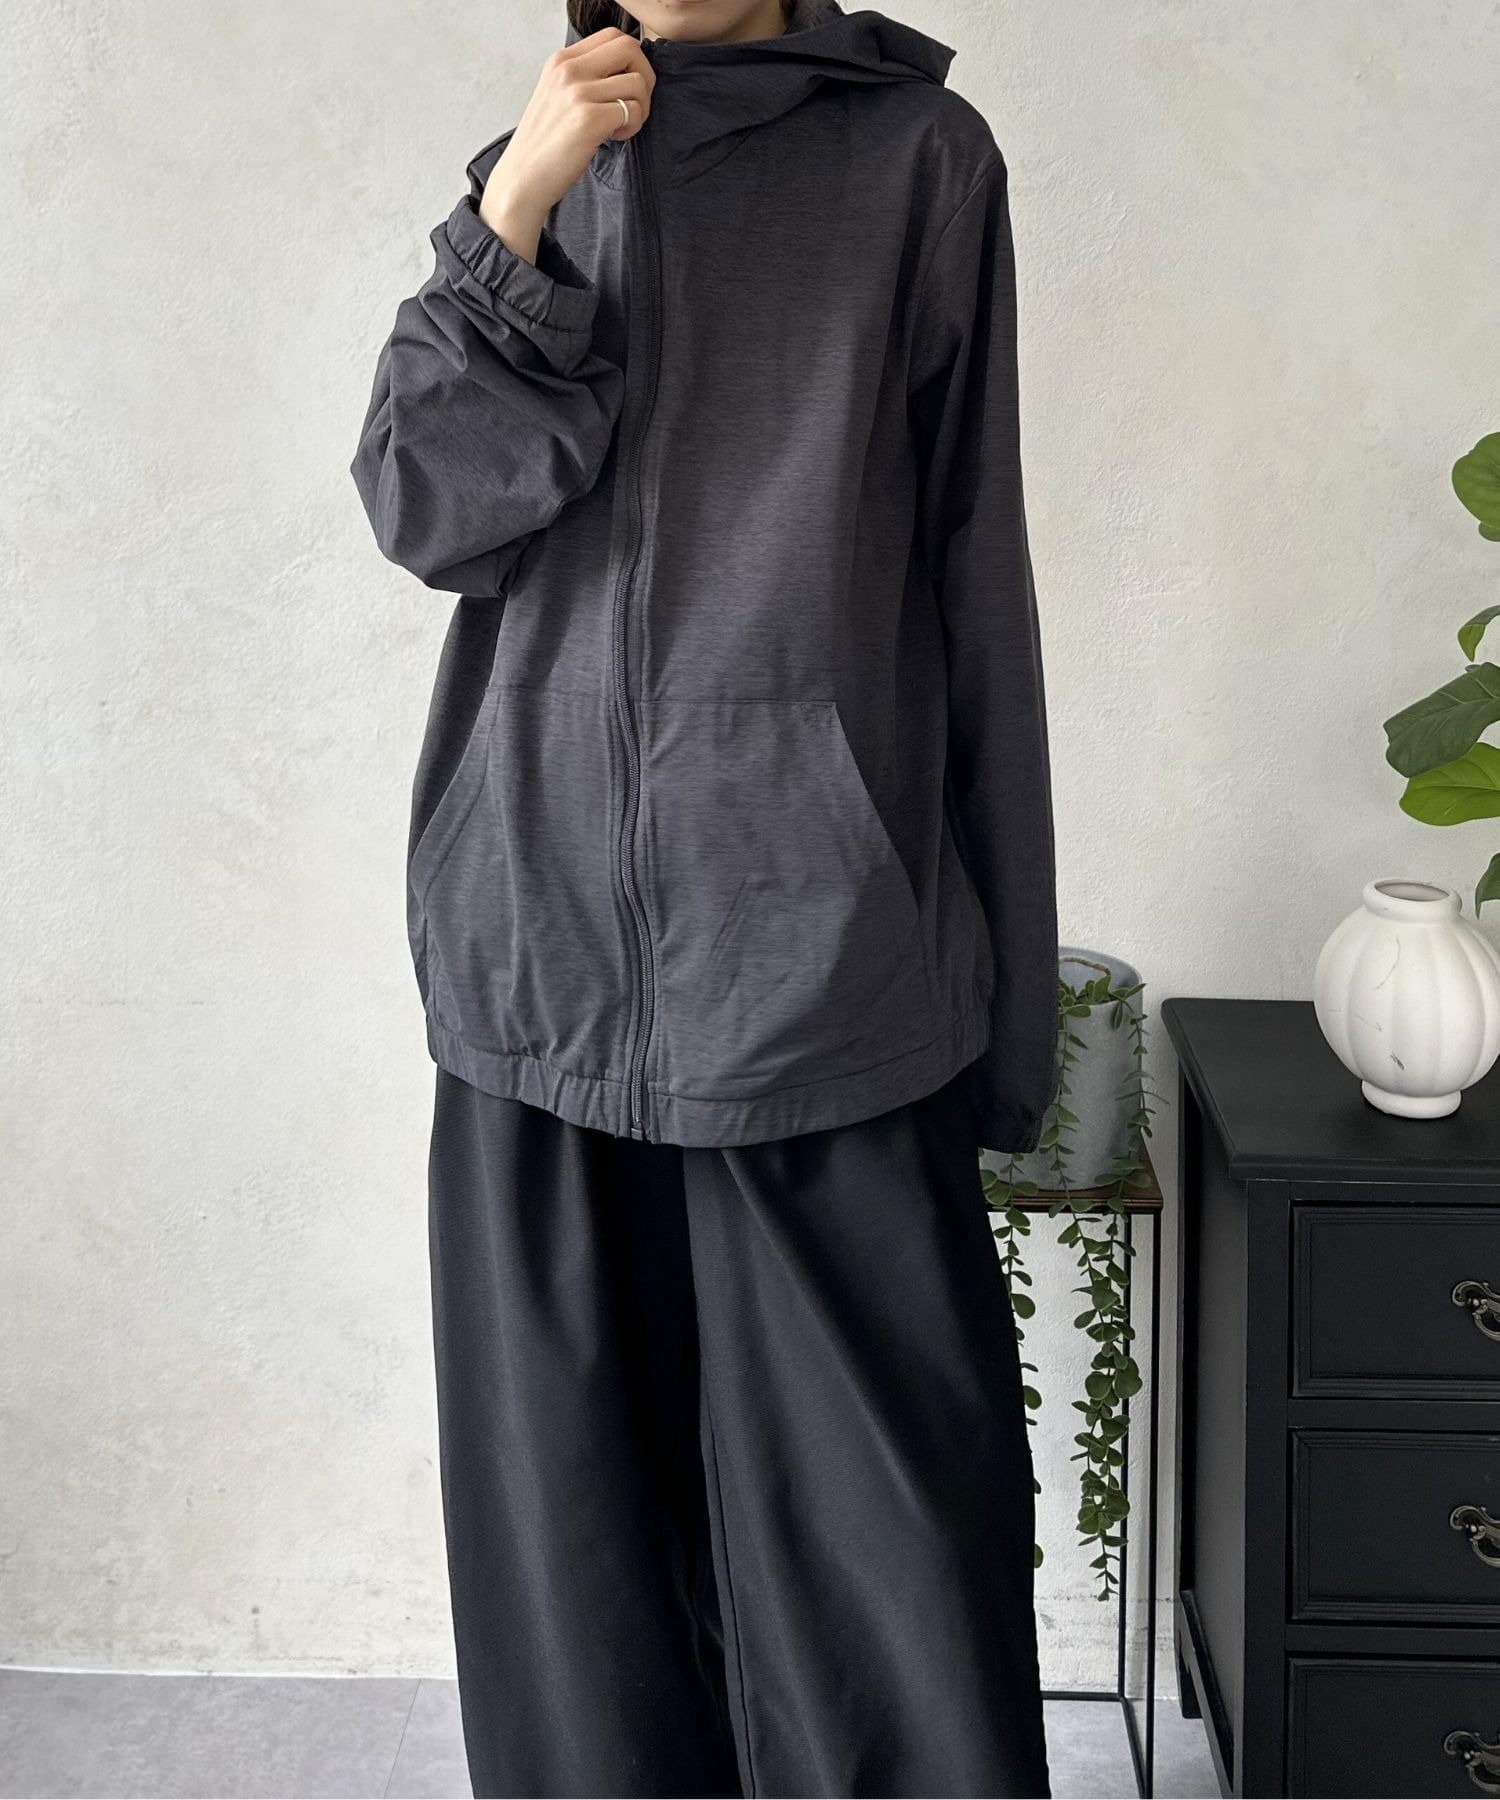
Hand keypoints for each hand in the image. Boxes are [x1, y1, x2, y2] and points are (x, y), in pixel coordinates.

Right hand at [479, 27, 654, 262]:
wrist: (523, 179)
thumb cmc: (545, 144)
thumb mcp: (557, 96)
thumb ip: (584, 77)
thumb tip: (624, 72)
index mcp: (561, 60)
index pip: (614, 36)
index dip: (632, 60)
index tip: (626, 87)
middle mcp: (569, 70)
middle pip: (630, 49)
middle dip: (644, 77)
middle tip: (634, 105)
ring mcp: (578, 93)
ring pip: (637, 83)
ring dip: (640, 108)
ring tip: (620, 127)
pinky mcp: (588, 120)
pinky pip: (633, 110)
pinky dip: (633, 126)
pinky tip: (614, 137)